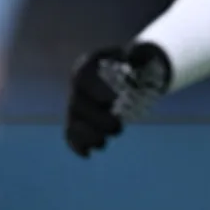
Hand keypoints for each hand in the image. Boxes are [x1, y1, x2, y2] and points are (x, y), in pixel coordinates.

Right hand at [65, 42, 171, 156]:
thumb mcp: (137, 56)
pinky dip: (77, 146)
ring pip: (73, 123)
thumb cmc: (132, 65)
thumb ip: (138, 55)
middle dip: (98, 120)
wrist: (127, 79)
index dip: (95, 90)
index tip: (113, 99)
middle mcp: (77, 87)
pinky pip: (71, 135)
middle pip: (78, 106)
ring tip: (104, 142)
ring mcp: (76, 106)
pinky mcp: (78, 122)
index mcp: (87, 66)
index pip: (83, 78)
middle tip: (119, 127)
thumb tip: (134, 55)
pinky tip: (88, 154)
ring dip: (89, 136)